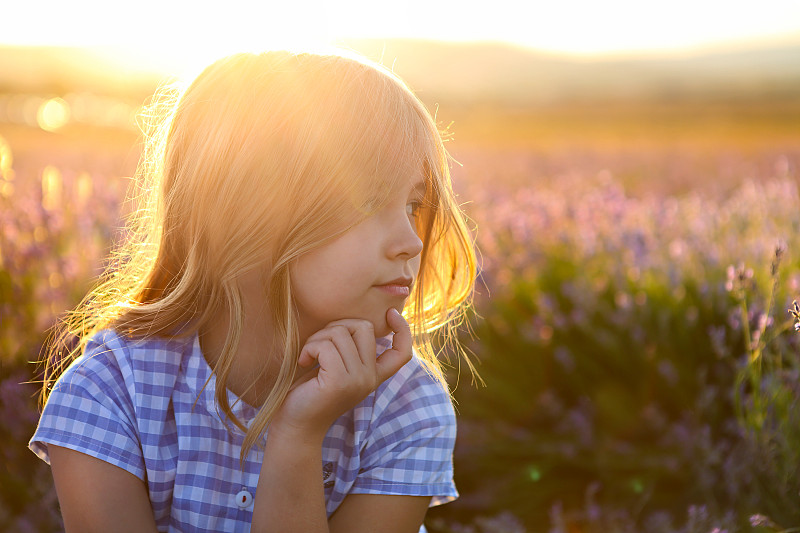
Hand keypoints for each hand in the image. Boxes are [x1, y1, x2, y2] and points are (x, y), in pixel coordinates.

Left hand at [272, 308, 412, 440]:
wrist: (296, 425)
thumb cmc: (310, 391)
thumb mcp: (338, 366)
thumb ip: (351, 348)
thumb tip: (355, 320)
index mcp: (374, 375)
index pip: (403, 352)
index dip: (403, 329)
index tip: (390, 313)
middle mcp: (370, 378)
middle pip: (364, 327)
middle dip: (336, 326)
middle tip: (319, 345)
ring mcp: (357, 380)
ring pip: (341, 333)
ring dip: (317, 338)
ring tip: (309, 356)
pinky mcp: (339, 381)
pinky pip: (325, 346)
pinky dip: (309, 348)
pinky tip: (304, 362)